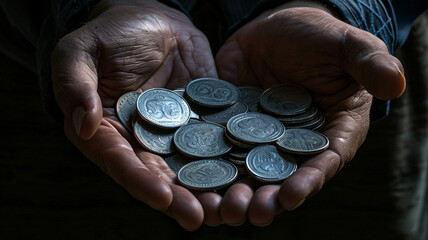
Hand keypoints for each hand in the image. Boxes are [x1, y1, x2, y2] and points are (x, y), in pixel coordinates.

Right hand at [51, 0, 219, 229]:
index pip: (120, 162)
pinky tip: (245, 177)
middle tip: (199, 216)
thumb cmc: (110, 33)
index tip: (162, 197)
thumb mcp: (81, 50)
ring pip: (188, 167)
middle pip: (157, 175)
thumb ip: (75, 83)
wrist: (154, 21)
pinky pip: (214, 144)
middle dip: (177, 198)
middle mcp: (139, 141)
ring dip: (206, 190)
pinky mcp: (200, 123)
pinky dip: (228, 162)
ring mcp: (173, 134)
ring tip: (226, 208)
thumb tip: (83, 123)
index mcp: (106, 131)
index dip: (139, 181)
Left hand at [215, 0, 405, 225]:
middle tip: (252, 213)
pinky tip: (194, 183)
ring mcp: (260, 139)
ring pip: (249, 173)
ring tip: (221, 209)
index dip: (310, 179)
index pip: (324, 159)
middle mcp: (294, 142)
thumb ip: (368, 63)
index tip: (292, 195)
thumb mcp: (345, 44)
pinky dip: (208, 170)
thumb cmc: (317, 35)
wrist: (272, 28)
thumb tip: (396, 84)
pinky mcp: (231, 129)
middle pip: (283, 177)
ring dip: (236, 194)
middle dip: (269, 199)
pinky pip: (219, 152)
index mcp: (330, 129)